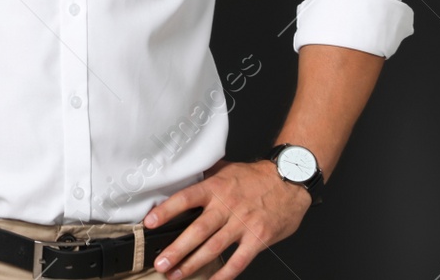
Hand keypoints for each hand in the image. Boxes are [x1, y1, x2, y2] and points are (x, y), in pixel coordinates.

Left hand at [142, 159, 311, 278]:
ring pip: (214, 248)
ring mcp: (243, 224)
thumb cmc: (256, 177)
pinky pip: (239, 260)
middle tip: (160, 262)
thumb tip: (181, 178)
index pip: (185, 199)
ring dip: (193, 264)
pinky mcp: (258, 238)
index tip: (149, 223)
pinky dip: (225, 274)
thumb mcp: (226, 170)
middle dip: (176, 249)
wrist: (289, 181)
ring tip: (176, 274)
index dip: (166, 211)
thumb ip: (205, 178)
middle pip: (197, 230)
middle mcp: (227, 206)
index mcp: (215, 188)